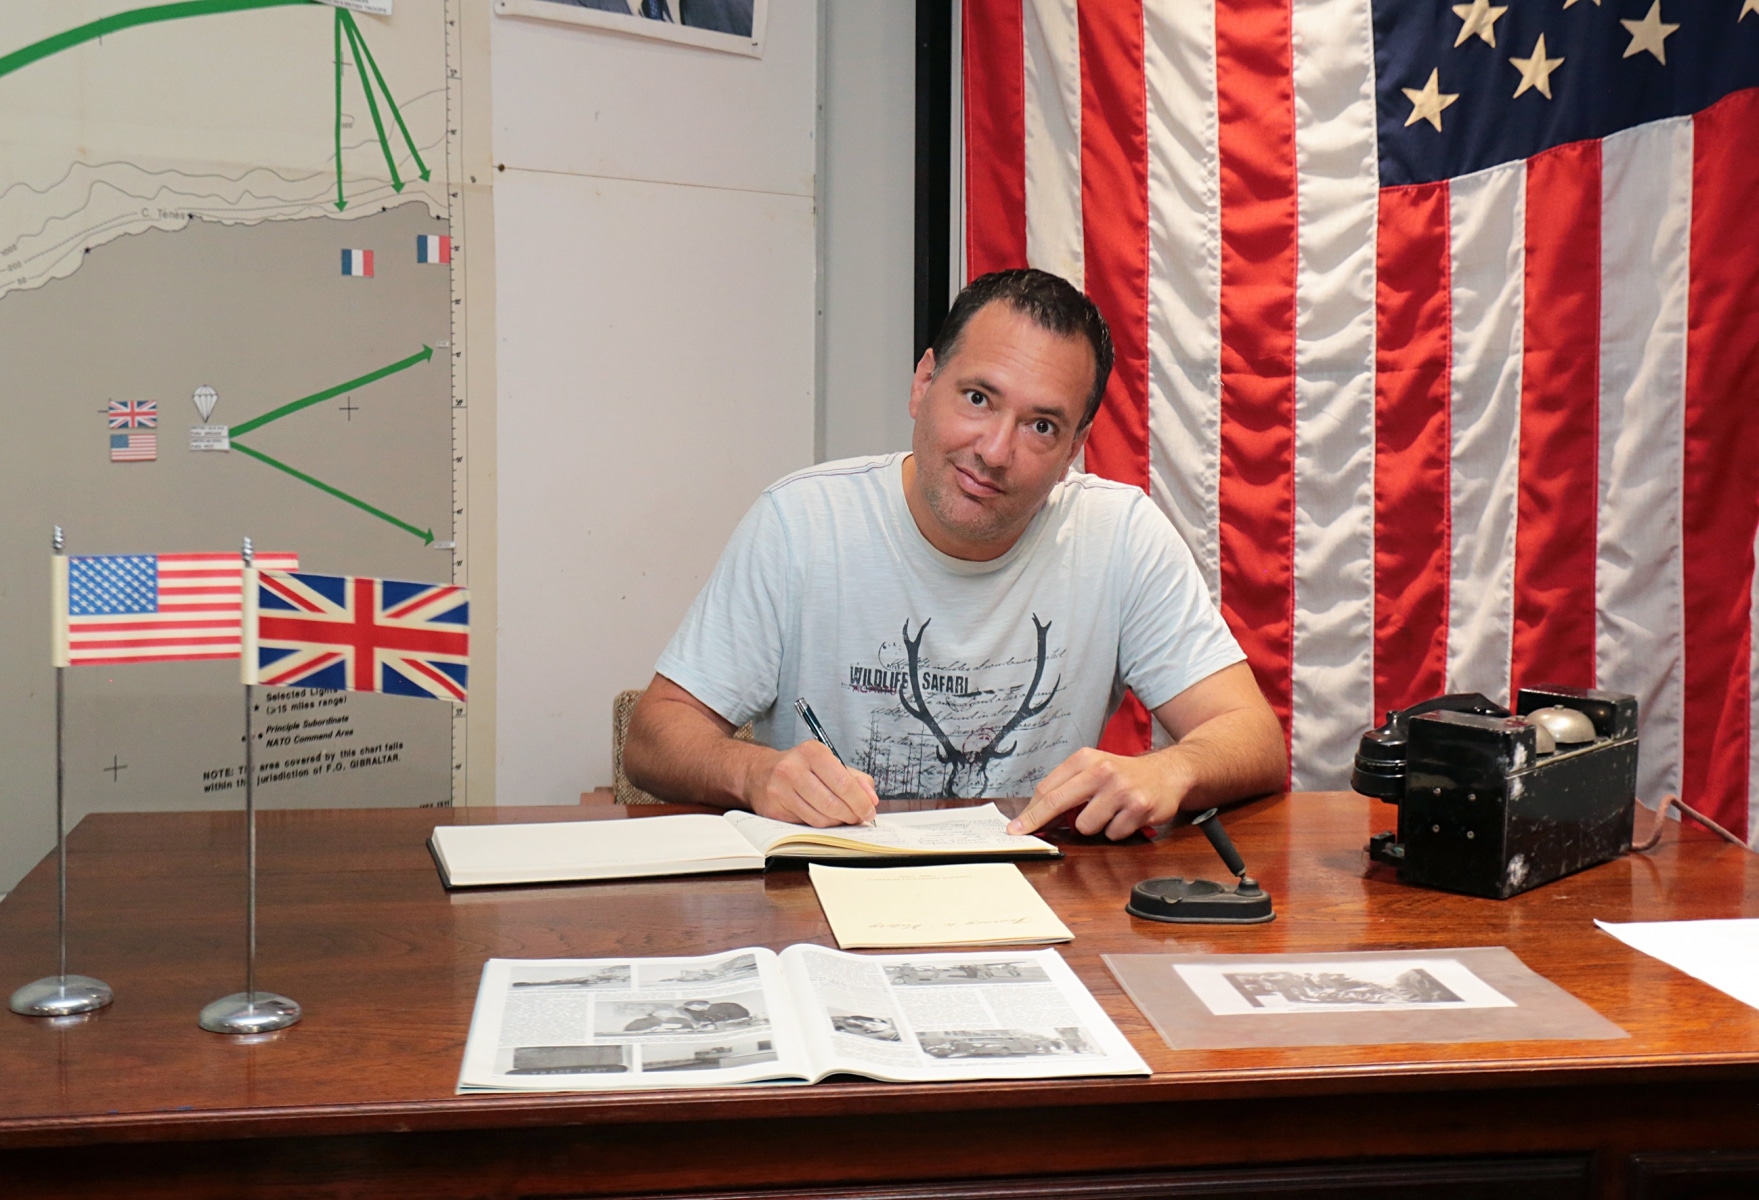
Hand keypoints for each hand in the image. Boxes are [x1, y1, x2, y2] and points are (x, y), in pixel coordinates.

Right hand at [745, 740, 878, 827]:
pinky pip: (806, 824)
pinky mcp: (774, 808)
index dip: (860, 801)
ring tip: (843, 818)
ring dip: (837, 822)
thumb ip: (856, 779)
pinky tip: (826, 818)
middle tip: (860, 818)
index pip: (843, 782)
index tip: (869, 810)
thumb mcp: (830, 763)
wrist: (761, 772)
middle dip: (851, 815)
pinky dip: (821, 825)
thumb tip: (871, 799)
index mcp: (812, 752)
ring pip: (820, 818)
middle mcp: (793, 768)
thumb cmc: (801, 768)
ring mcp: (780, 789)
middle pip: (832, 803)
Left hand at [1007, 748, 1186, 839]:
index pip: (1048, 788)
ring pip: (1086, 826)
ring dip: (1094, 826)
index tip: (1016, 826)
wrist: (1167, 771)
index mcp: (1086, 758)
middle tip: (1026, 834)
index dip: (1030, 811)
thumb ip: (1067, 786)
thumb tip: (1035, 814)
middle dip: (1038, 821)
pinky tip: (1126, 816)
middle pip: (1058, 802)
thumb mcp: (1094, 768)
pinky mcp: (1139, 808)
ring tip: (1108, 812)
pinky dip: (1116, 830)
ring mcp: (1121, 790)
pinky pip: (1113, 834)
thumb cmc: (1123, 773)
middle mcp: (1102, 771)